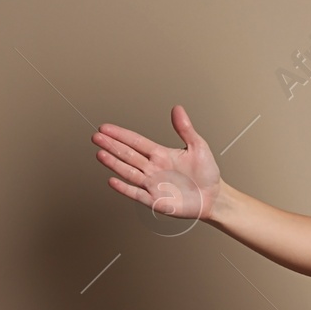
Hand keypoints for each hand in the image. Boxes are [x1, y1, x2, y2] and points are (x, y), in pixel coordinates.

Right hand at [92, 104, 221, 221]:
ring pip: (129, 172)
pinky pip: (137, 193)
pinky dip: (125, 188)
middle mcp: (153, 168)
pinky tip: (113, 180)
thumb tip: (177, 109)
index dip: (121, 134)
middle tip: (96, 137)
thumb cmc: (207, 174)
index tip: (106, 128)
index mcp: (161, 154)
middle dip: (111, 145)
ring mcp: (152, 184)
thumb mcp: (198, 146)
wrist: (214, 197)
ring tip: (100, 154)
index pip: (136, 141)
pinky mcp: (155, 200)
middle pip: (128, 154)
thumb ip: (185, 129)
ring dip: (114, 163)